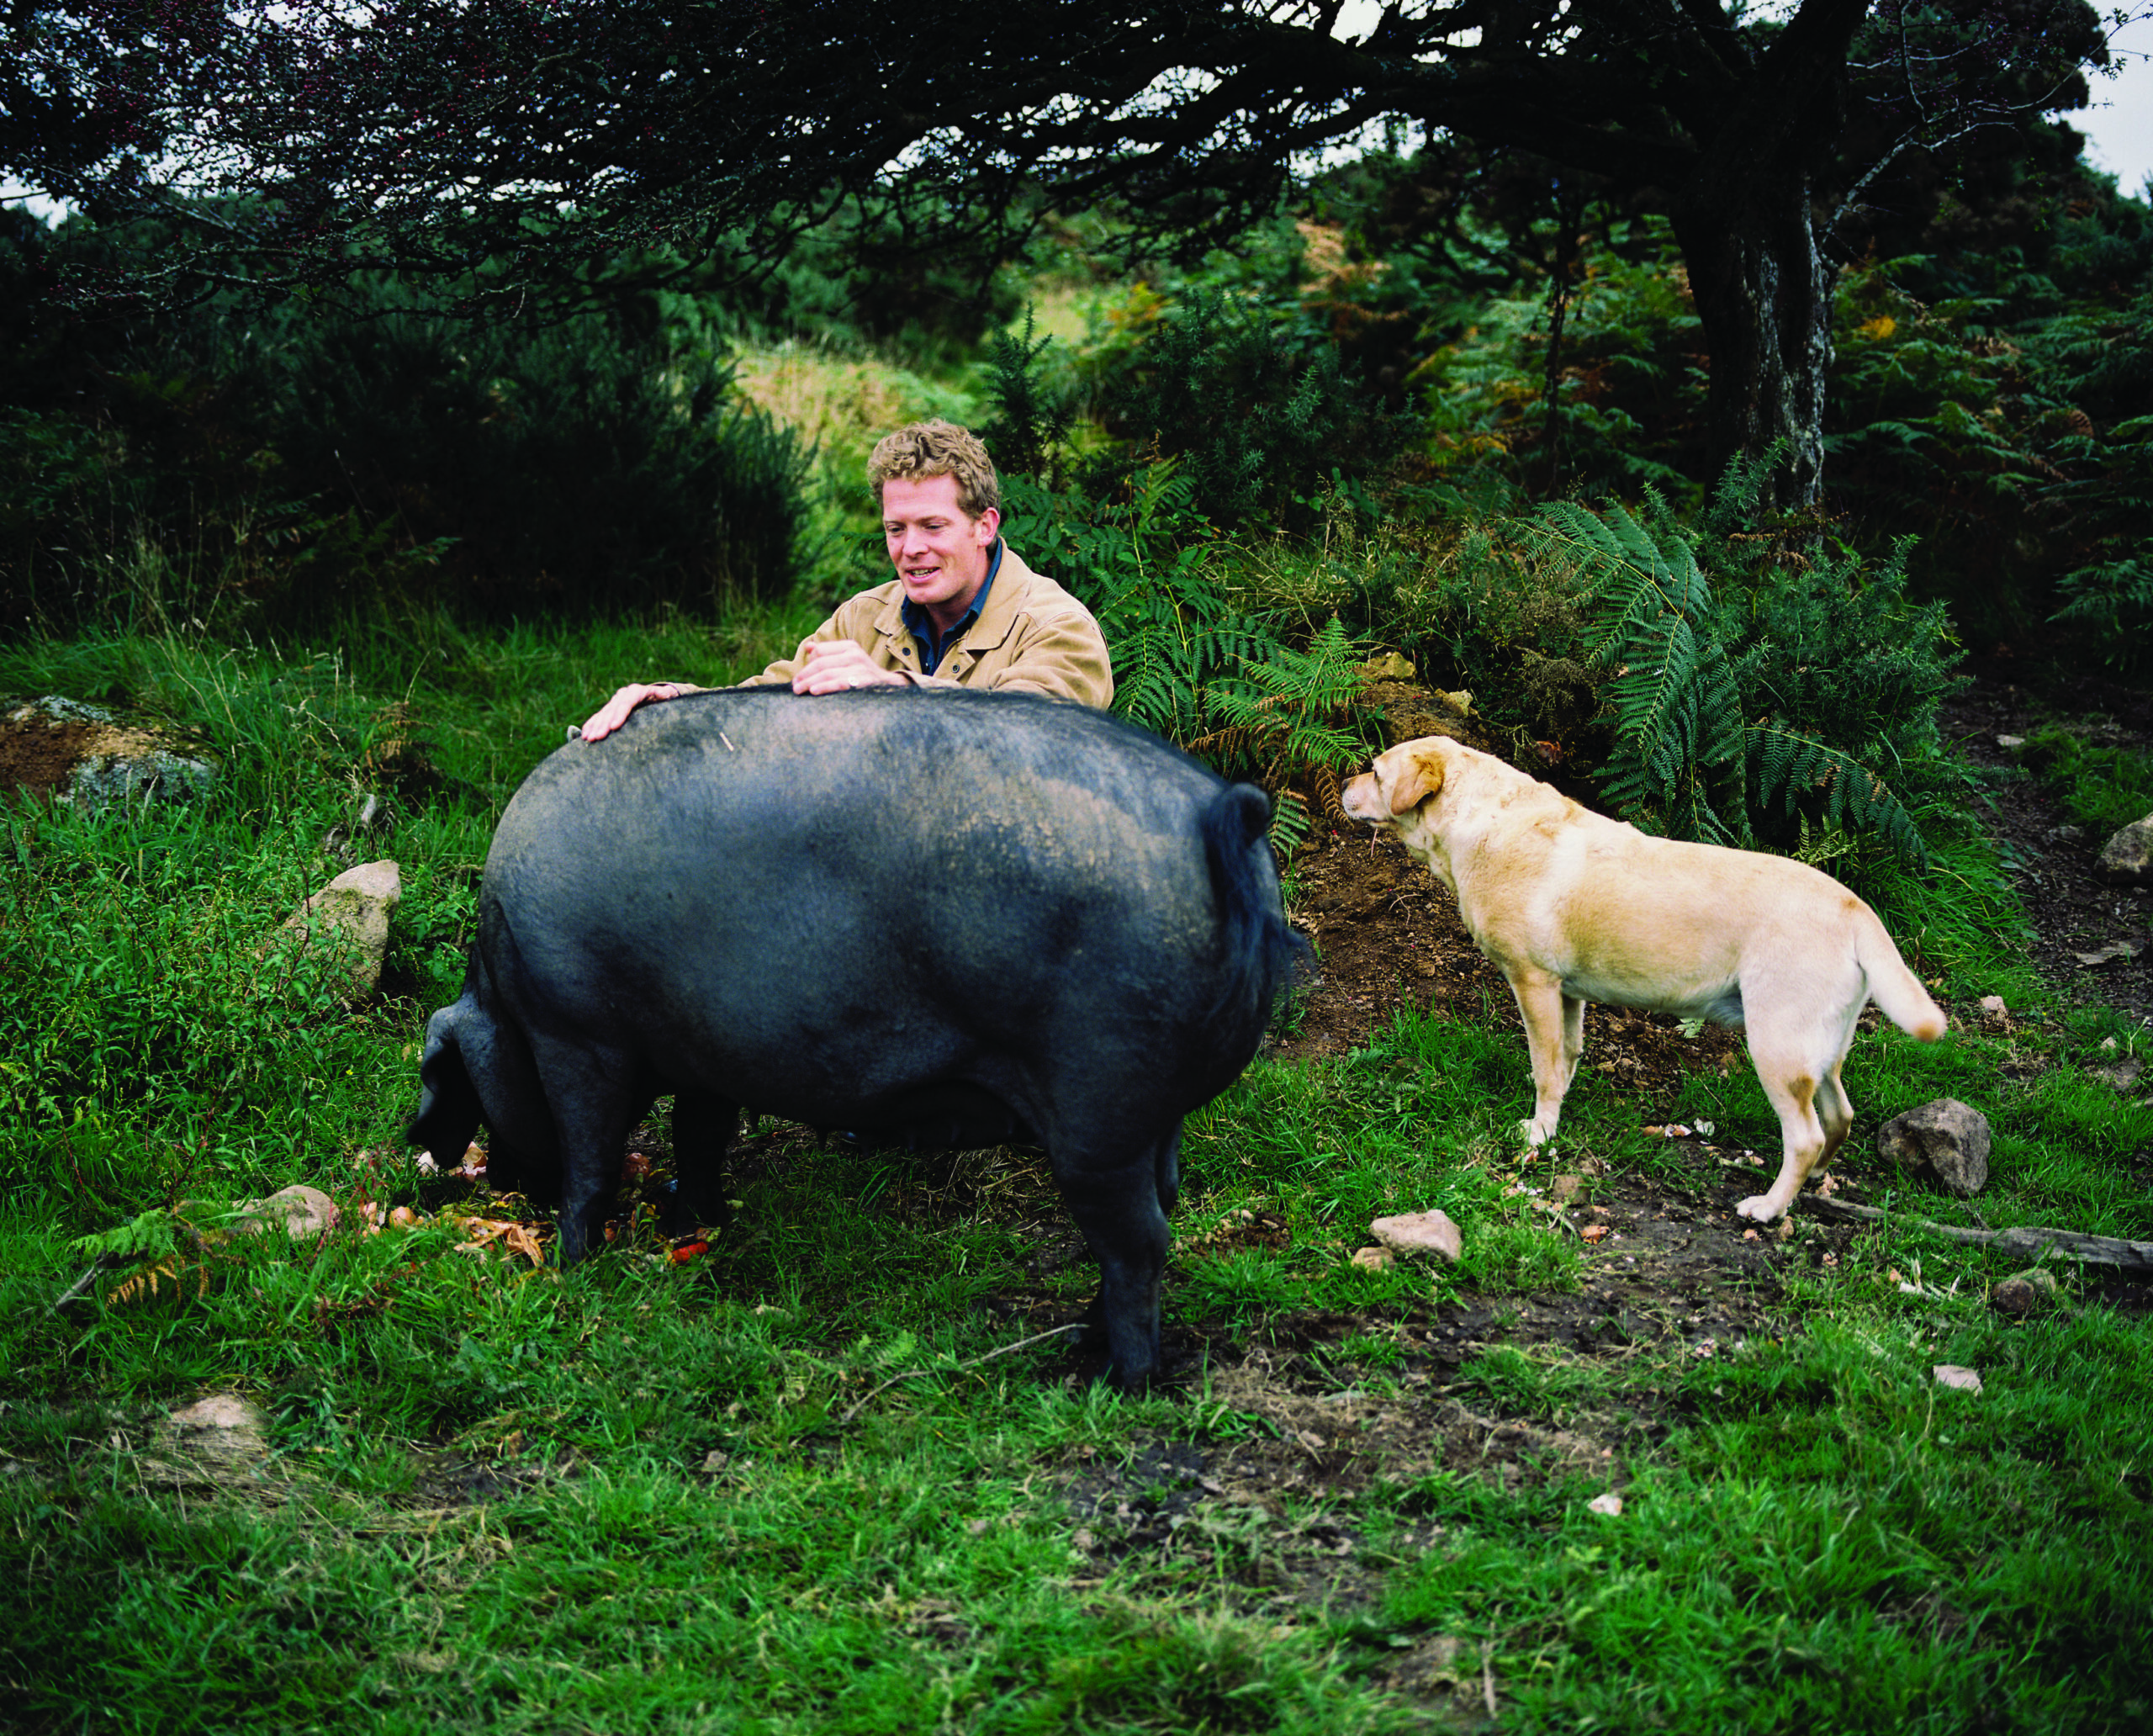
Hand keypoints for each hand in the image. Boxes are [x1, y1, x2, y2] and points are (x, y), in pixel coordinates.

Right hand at [579, 682, 682, 741]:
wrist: (656, 696)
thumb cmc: (665, 700)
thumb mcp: (667, 696)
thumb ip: (666, 695)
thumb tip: (668, 693)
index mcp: (637, 691)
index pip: (627, 702)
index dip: (620, 714)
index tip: (614, 727)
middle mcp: (624, 694)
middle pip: (612, 709)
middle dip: (603, 724)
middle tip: (597, 738)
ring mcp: (616, 701)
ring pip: (603, 714)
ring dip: (595, 727)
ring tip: (588, 739)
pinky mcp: (611, 708)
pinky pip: (599, 716)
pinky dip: (592, 725)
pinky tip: (584, 734)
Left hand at [792, 641, 906, 693]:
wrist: (891, 688)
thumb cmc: (863, 675)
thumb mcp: (847, 659)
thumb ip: (828, 653)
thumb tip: (808, 647)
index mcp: (849, 646)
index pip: (820, 651)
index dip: (806, 665)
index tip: (797, 678)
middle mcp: (854, 654)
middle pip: (821, 663)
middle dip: (804, 675)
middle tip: (795, 686)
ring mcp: (860, 668)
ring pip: (827, 673)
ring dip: (810, 682)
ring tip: (799, 690)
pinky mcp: (863, 682)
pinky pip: (839, 684)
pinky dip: (825, 687)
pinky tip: (814, 691)